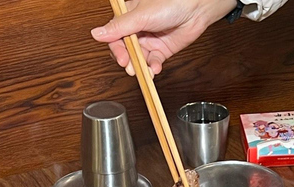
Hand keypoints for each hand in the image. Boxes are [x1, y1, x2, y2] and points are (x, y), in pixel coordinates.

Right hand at [91, 0, 237, 75]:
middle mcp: (137, 30)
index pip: (115, 37)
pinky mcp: (162, 50)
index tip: (121, 59)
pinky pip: (153, 62)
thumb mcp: (140, 16)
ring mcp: (149, 40)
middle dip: (128, 61)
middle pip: (126, 51)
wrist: (196, 8)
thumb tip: (97, 34)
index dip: (117, 50)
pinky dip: (153, 67)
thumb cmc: (170, 3)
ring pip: (139, 59)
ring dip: (140, 67)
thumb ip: (119, 27)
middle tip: (131, 68)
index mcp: (128, 18)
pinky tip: (154, 69)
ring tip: (144, 72)